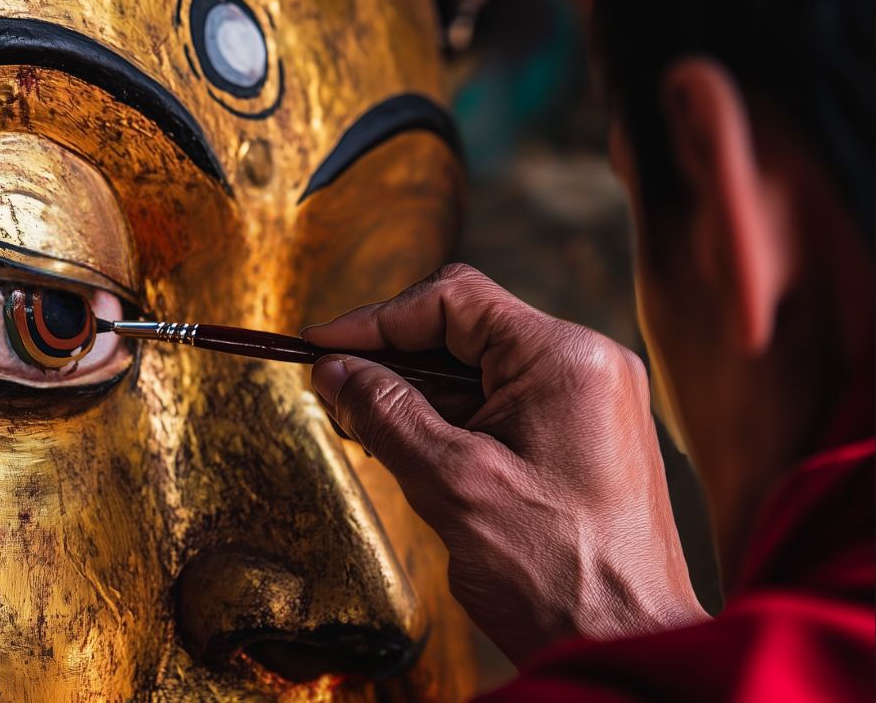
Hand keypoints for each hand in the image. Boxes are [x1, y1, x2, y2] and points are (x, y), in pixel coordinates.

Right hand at [303, 264, 707, 662]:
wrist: (626, 645)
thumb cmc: (560, 575)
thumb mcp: (453, 484)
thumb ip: (386, 414)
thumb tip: (334, 371)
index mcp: (565, 358)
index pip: (453, 300)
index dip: (376, 319)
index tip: (320, 344)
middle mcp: (586, 364)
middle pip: (466, 328)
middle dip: (395, 357)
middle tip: (335, 388)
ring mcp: (589, 399)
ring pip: (480, 368)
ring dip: (419, 392)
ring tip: (365, 425)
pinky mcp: (582, 434)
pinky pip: (503, 402)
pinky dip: (452, 418)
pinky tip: (412, 447)